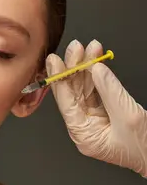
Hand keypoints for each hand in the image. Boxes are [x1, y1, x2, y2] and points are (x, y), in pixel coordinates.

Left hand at [46, 40, 146, 176]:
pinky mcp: (109, 112)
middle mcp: (86, 128)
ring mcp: (97, 119)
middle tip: (75, 48)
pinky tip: (96, 58)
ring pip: (86, 88)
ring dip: (87, 66)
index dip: (59, 79)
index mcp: (84, 136)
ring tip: (90, 48)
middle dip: (74, 68)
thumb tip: (96, 69)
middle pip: (74, 92)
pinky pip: (99, 90)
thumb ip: (110, 91)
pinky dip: (98, 74)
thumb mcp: (128, 117)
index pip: (66, 103)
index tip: (55, 60)